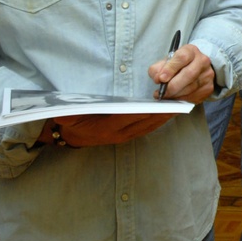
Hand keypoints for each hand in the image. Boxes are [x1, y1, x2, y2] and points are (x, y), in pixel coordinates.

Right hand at [39, 113, 173, 147]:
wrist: (71, 138)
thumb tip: (62, 111)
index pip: (130, 117)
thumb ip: (67, 113)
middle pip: (145, 122)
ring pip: (149, 126)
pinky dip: (159, 120)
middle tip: (178, 102)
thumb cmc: (71, 122)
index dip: (146, 111)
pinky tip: (168, 112)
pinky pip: (147, 128)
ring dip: (164, 117)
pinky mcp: (127, 137)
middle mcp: (118, 134)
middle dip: (162, 113)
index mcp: (106, 127)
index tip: (161, 103)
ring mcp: (124, 137)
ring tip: (179, 106)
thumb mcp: (66, 116)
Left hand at [147, 43, 215, 103]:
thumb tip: (157, 78)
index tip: (161, 78)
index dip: (170, 69)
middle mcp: (202, 61)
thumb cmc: (180, 65)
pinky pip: (193, 97)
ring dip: (175, 95)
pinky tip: (175, 98)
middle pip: (188, 74)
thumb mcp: (167, 61)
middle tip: (162, 92)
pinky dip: (181, 99)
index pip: (182, 57)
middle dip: (172, 86)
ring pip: (190, 88)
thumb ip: (158, 68)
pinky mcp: (208, 88)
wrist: (197, 68)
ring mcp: (207, 75)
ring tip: (166, 95)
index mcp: (191, 51)